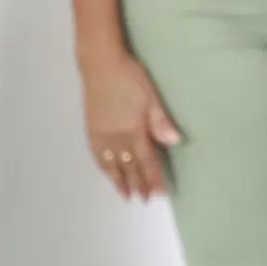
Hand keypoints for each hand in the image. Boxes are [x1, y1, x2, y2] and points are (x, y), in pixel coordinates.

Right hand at [80, 52, 181, 200]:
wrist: (100, 65)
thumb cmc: (130, 78)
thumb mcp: (151, 97)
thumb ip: (161, 121)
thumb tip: (174, 142)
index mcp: (133, 130)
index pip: (146, 160)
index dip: (153, 178)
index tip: (158, 194)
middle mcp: (116, 137)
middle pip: (129, 166)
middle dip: (138, 185)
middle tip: (144, 201)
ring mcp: (101, 134)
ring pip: (111, 164)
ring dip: (119, 181)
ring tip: (126, 195)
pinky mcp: (92, 129)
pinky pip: (97, 155)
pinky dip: (104, 168)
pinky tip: (107, 172)